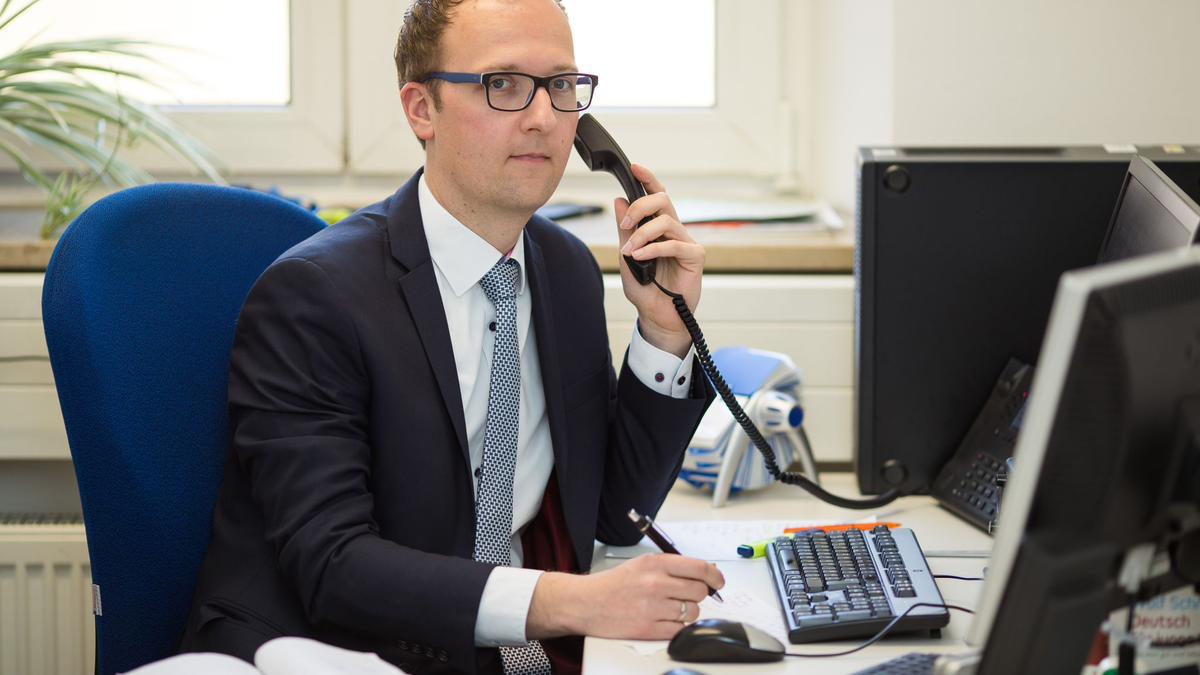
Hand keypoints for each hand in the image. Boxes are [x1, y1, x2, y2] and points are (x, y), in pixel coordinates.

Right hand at [526, 554, 724, 640]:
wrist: (585, 603)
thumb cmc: (612, 584)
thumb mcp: (642, 565)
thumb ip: (673, 567)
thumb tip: (706, 571)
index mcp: (655, 563)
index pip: (700, 567)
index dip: (715, 576)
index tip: (718, 582)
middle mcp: (655, 583)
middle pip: (699, 591)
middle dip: (698, 595)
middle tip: (687, 596)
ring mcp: (652, 606)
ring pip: (692, 612)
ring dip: (687, 612)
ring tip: (670, 609)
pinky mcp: (649, 628)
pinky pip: (680, 630)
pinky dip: (678, 628)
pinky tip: (666, 621)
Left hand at [614, 164, 704, 358]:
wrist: (658, 317)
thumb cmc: (645, 289)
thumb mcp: (628, 257)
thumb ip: (625, 231)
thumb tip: (619, 200)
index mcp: (659, 227)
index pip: (656, 196)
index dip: (648, 179)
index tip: (634, 167)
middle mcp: (674, 230)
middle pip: (662, 200)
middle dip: (640, 206)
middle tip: (625, 225)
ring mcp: (686, 242)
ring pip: (666, 222)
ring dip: (642, 235)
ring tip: (630, 252)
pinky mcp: (695, 256)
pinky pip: (674, 244)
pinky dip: (653, 249)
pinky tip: (640, 258)